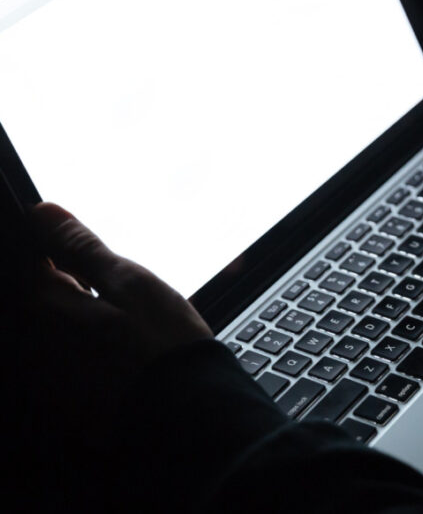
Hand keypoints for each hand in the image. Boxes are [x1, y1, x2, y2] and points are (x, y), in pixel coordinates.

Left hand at [15, 203, 212, 431]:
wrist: (188, 413)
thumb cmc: (164, 347)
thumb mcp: (131, 283)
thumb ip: (82, 247)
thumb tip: (42, 212)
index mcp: (43, 308)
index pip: (31, 260)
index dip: (63, 253)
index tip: (94, 263)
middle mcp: (33, 345)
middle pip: (44, 298)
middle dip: (75, 289)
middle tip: (123, 304)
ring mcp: (47, 377)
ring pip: (59, 331)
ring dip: (85, 323)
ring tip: (128, 337)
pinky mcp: (65, 401)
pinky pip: (69, 364)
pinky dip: (90, 355)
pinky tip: (123, 361)